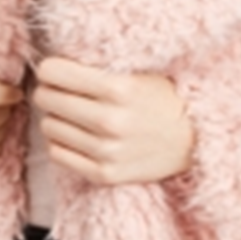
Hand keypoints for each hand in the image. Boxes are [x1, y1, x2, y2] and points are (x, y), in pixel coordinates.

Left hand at [29, 57, 195, 184]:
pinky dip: (62, 143)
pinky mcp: (104, 174)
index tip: (56, 72)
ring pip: (48, 127)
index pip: (52, 72)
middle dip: (49, 92)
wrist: (195, 142)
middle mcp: (109, 121)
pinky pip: (57, 154)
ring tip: (73, 116)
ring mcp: (106, 151)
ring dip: (56, 119)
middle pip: (45, 99)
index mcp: (118, 88)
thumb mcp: (137, 73)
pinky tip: (78, 137)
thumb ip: (98, 68)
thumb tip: (48, 65)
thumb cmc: (163, 100)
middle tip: (61, 92)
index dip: (50, 69)